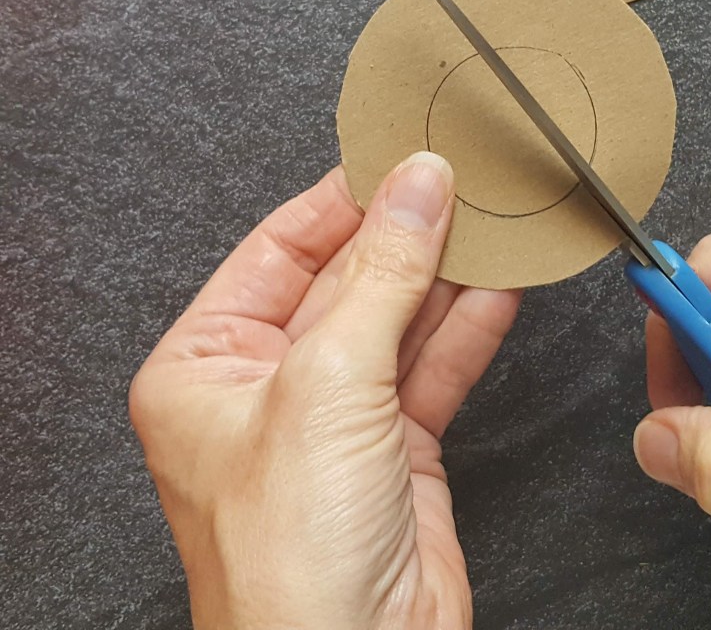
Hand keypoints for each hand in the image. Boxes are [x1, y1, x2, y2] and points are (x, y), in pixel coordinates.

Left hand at [130, 153, 520, 629]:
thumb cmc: (291, 557)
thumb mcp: (329, 383)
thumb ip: (383, 275)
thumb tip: (418, 186)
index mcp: (207, 364)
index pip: (279, 248)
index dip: (343, 199)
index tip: (399, 156)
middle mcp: (268, 385)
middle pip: (347, 279)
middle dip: (405, 234)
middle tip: (459, 181)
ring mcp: (336, 415)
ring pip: (398, 319)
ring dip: (447, 275)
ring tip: (491, 222)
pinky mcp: (396, 444)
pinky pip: (434, 365)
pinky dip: (470, 325)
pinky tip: (501, 286)